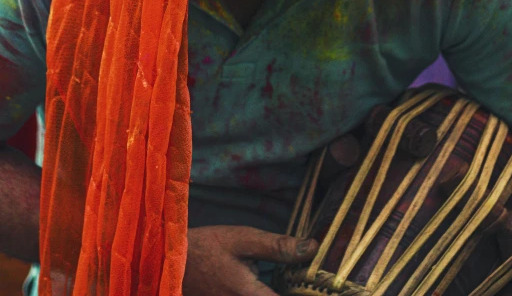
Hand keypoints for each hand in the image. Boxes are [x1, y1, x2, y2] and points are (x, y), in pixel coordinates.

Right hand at [183, 225, 317, 295]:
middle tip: (306, 280)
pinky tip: (271, 286)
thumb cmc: (207, 248)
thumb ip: (277, 247)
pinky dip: (266, 291)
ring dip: (278, 289)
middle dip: (293, 289)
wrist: (171, 263)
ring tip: (294, 282)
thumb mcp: (243, 239)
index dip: (306, 293)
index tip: (322, 286)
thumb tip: (313, 248)